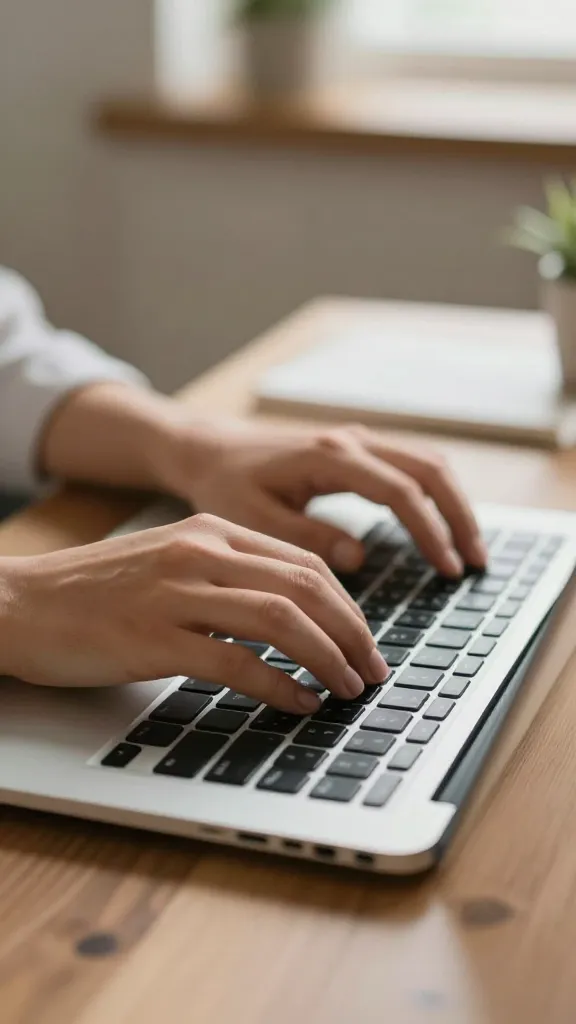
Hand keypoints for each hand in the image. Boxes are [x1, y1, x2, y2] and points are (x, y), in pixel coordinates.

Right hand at [0, 514, 387, 711]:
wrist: (20, 602)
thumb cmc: (97, 591)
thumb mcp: (170, 563)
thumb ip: (228, 577)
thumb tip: (293, 615)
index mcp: (211, 532)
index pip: (304, 563)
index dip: (348, 607)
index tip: (366, 642)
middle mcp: (200, 553)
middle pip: (305, 587)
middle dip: (352, 634)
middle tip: (372, 671)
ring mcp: (176, 593)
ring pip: (281, 619)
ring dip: (327, 658)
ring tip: (347, 689)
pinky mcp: (153, 637)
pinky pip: (236, 661)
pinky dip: (279, 685)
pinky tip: (298, 703)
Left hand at [155, 419, 486, 577]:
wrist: (209, 450)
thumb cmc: (225, 485)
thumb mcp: (253, 518)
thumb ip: (305, 537)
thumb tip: (358, 557)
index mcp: (329, 456)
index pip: (400, 491)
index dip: (430, 532)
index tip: (448, 570)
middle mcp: (351, 441)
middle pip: (429, 469)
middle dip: (458, 516)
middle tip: (475, 563)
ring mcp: (357, 441)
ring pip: (427, 463)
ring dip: (454, 504)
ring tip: (469, 551)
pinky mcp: (357, 450)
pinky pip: (411, 466)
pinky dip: (435, 495)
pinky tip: (441, 528)